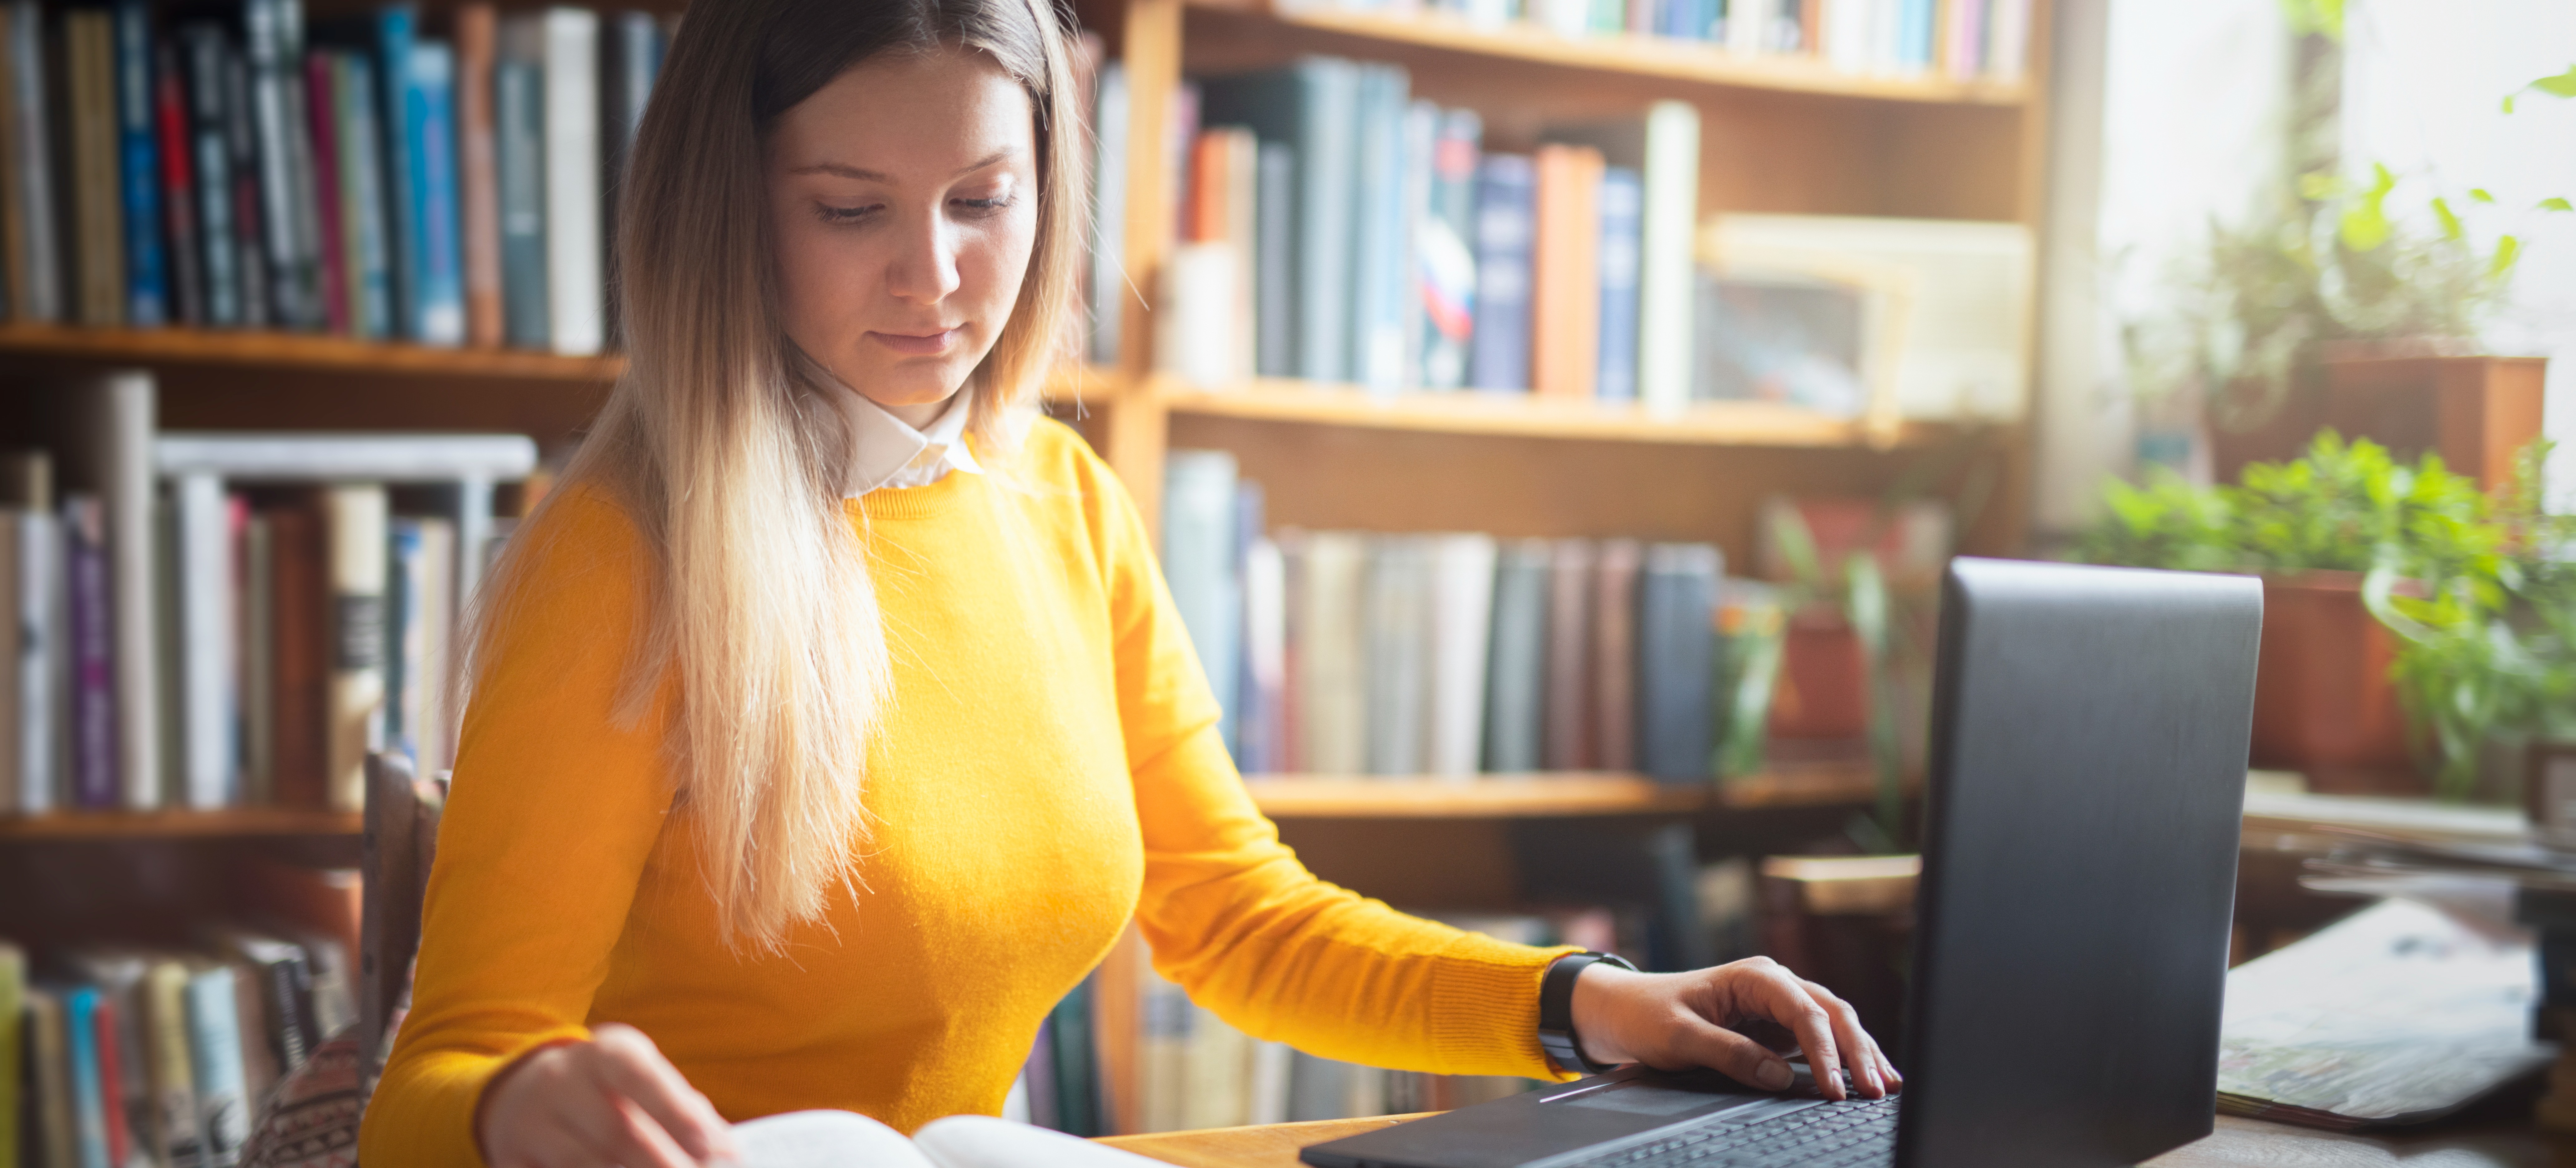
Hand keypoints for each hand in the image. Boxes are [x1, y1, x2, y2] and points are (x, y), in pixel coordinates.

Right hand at [477, 1022, 739, 1166]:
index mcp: (603, 1054)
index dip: (676, 1111)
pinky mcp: (510, 1159)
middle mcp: (560, 1081)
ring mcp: (530, 1123)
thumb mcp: (642, 1082)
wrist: (520, 1096)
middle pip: (618, 1132)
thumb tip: (726, 1152)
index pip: (640, 1076)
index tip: (712, 1145)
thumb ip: (684, 1110)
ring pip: (585, 1164)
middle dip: (663, 1163)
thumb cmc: (606, 1092)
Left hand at [1566, 957, 1900, 1101]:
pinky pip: (1818, 1038)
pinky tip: (1861, 1077)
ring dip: (1859, 1052)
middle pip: (1832, 1013)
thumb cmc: (1647, 1014)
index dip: (1825, 1051)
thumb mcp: (1679, 1037)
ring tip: (1885, 1085)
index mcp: (1753, 976)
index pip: (1805, 1012)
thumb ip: (1729, 1053)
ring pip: (1833, 1023)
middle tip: (1876, 1090)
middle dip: (1857, 1051)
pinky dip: (1842, 1057)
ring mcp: (1778, 1004)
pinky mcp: (1776, 1025)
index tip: (1836, 1088)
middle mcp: (1773, 984)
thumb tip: (1779, 1076)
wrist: (1624, 1010)